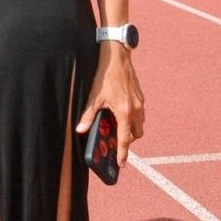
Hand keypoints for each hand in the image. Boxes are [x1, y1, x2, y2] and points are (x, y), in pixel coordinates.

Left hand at [75, 42, 144, 166]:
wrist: (117, 57)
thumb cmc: (105, 76)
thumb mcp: (94, 96)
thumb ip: (88, 115)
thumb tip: (80, 130)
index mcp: (124, 112)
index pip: (125, 138)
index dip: (123, 152)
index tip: (121, 163)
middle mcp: (136, 109)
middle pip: (136, 134)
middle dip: (128, 141)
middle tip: (117, 142)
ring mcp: (140, 103)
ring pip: (140, 124)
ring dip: (132, 129)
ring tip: (118, 128)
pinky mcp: (140, 97)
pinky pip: (140, 114)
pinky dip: (133, 119)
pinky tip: (121, 114)